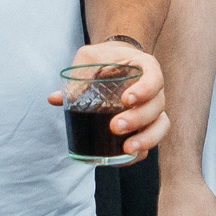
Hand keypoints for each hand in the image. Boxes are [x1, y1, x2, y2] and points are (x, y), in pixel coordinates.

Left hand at [47, 41, 170, 162]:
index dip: (145, 89)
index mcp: (145, 67)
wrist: (116, 61)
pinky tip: (125, 156)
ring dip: (146, 139)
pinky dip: (142, 150)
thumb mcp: (89, 59)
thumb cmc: (103, 59)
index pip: (154, 77)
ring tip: (127, 149)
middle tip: (115, 126)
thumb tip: (54, 99)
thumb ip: (76, 75)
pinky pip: (152, 140)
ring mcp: (153, 109)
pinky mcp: (147, 125)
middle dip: (138, 119)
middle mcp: (154, 89)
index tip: (125, 99)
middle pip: (157, 106)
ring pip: (160, 126)